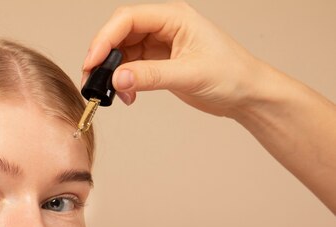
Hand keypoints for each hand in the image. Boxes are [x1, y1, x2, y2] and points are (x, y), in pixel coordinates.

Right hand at [82, 2, 268, 116]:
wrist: (247, 95)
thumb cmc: (232, 76)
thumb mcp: (190, 75)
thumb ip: (151, 76)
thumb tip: (118, 79)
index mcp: (174, 17)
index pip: (128, 19)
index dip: (105, 38)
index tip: (93, 61)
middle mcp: (164, 27)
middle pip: (119, 33)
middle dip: (103, 55)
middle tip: (93, 79)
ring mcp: (160, 44)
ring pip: (122, 51)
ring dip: (112, 72)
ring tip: (112, 93)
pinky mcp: (158, 62)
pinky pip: (130, 67)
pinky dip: (123, 82)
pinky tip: (127, 96)